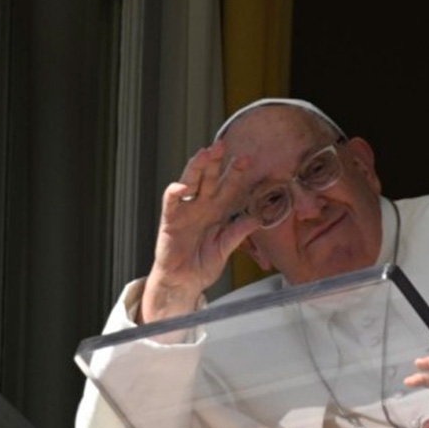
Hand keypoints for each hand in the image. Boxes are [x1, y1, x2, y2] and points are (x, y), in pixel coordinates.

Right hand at [141, 141, 260, 323]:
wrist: (183, 283)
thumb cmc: (202, 265)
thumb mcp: (225, 248)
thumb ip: (239, 232)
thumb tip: (258, 218)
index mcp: (216, 212)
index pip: (228, 188)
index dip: (237, 174)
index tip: (249, 160)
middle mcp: (201, 207)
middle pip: (209, 178)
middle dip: (216, 162)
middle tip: (223, 144)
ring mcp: (185, 212)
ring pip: (190, 182)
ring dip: (196, 167)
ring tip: (204, 153)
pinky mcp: (170, 221)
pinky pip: (171, 203)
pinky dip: (175, 193)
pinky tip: (182, 185)